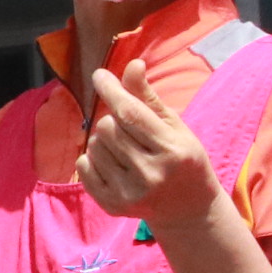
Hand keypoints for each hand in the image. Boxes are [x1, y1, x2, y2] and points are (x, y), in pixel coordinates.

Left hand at [76, 59, 222, 228]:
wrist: (188, 208)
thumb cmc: (182, 157)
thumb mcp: (173, 126)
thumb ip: (148, 97)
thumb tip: (132, 64)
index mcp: (172, 150)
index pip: (130, 113)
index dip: (111, 90)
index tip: (99, 75)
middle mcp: (151, 174)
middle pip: (107, 127)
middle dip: (113, 120)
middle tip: (129, 130)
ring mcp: (130, 193)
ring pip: (94, 145)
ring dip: (103, 139)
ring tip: (125, 149)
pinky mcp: (113, 205)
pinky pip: (83, 166)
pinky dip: (91, 158)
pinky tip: (112, 163)